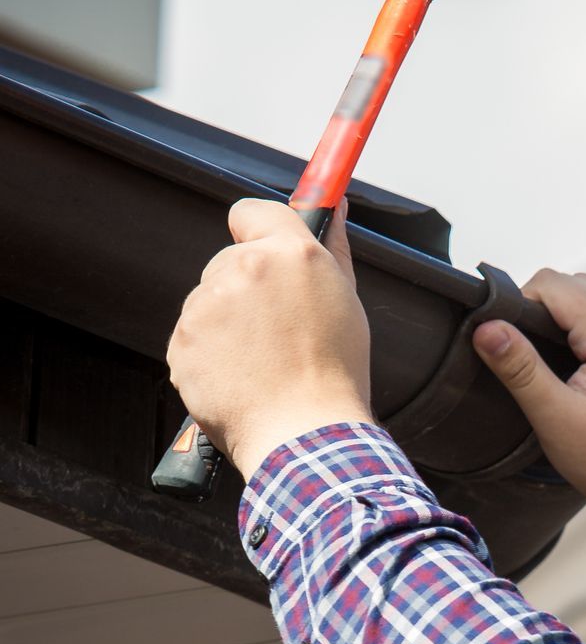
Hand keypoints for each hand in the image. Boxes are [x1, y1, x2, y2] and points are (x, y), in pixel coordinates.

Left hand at [166, 200, 374, 478]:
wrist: (304, 435)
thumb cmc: (334, 375)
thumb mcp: (346, 302)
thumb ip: (333, 247)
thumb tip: (333, 208)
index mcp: (289, 253)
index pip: (252, 211)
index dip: (256, 230)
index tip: (263, 245)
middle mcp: (243, 268)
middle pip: (230, 261)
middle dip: (248, 290)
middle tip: (278, 333)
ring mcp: (206, 306)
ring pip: (209, 302)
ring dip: (228, 326)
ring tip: (262, 363)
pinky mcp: (182, 342)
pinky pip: (192, 339)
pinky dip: (210, 357)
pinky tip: (240, 378)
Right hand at [475, 270, 585, 585]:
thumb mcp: (555, 418)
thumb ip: (519, 367)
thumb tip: (485, 327)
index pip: (552, 283)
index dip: (520, 306)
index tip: (508, 344)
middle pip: (572, 283)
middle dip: (541, 310)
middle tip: (527, 358)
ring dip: (564, 315)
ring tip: (550, 361)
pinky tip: (575, 361)